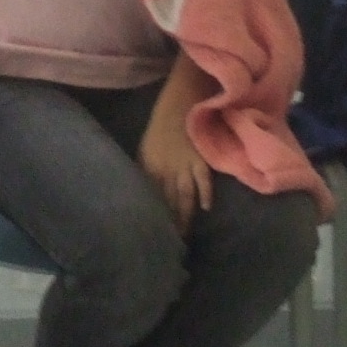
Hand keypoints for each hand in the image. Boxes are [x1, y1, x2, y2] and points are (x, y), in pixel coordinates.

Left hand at [138, 110, 214, 234]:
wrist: (180, 103)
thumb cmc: (161, 127)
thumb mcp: (145, 149)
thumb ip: (144, 170)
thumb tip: (140, 191)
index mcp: (150, 167)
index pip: (150, 197)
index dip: (151, 215)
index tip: (151, 234)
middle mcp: (166, 170)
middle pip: (167, 201)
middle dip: (168, 222)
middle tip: (169, 243)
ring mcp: (184, 165)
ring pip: (183, 195)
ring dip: (184, 215)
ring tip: (184, 234)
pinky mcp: (200, 159)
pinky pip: (203, 179)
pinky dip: (205, 192)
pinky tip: (206, 208)